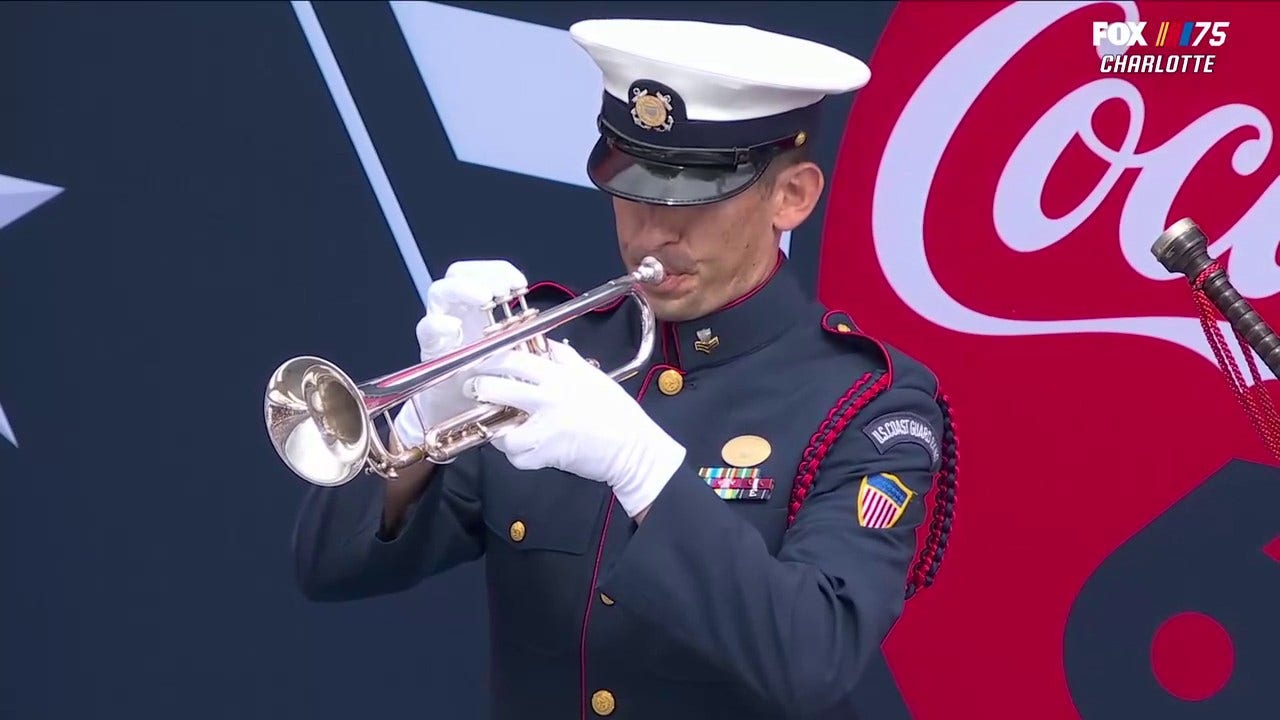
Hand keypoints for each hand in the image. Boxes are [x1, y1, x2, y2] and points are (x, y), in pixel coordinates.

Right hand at [392, 260, 528, 456]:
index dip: (499, 270)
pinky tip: (454, 328)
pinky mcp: (430, 349)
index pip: (483, 273)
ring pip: (440, 292)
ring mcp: (441, 327)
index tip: (520, 283)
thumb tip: (546, 321)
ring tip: (483, 298)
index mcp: (478, 308)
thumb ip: (522, 333)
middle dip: (481, 275)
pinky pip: (427, 329)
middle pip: (458, 274)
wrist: (464, 412)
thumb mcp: (511, 351)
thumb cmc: (489, 379)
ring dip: (462, 289)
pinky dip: (439, 324)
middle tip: (501, 290)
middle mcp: (457, 311)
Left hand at [465, 340, 686, 516]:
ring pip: (503, 430)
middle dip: (481, 388)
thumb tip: (547, 345)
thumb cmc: (617, 414)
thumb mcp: (593, 376)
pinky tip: (524, 448)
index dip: (493, 360)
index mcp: (561, 377)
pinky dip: (517, 454)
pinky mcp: (547, 455)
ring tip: (502, 428)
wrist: (633, 449)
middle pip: (500, 389)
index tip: (481, 362)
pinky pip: (518, 456)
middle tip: (476, 389)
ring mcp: (546, 428)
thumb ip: (567, 359)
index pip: (516, 359)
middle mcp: (550, 399)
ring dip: (498, 430)